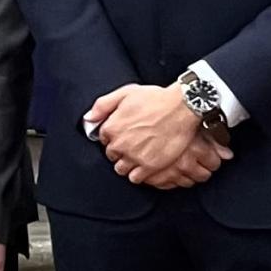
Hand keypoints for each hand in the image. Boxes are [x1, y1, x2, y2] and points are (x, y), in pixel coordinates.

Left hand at [88, 85, 231, 187]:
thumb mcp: (125, 93)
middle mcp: (119, 144)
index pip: (104, 139)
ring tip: (139, 156)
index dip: (115, 137)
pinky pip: (135, 178)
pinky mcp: (149, 166)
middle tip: (133, 145)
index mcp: (111, 127)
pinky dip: (138, 174)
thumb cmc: (155, 99)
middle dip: (120, 151)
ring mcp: (134, 156)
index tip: (124, 135)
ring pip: (121, 169)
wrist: (181, 108)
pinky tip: (145, 165)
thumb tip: (89, 118)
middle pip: (112, 155)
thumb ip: (103, 105)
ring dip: (127, 164)